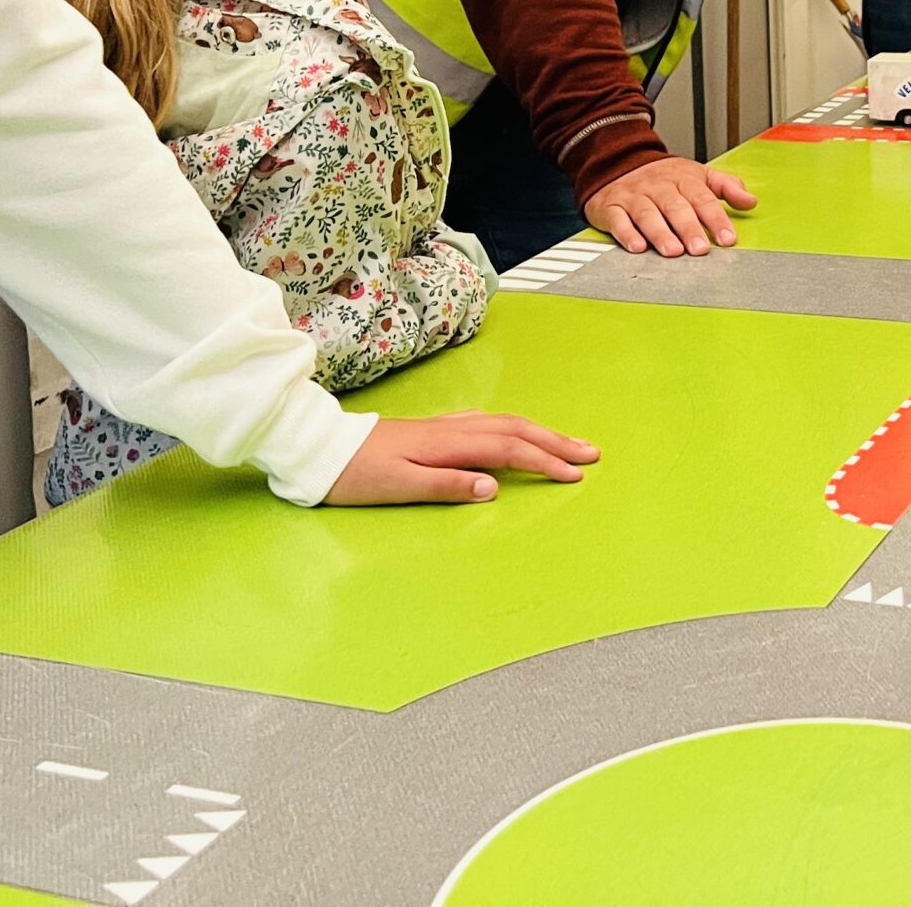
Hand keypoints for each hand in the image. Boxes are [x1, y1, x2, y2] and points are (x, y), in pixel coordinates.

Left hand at [325, 410, 600, 504]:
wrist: (317, 449)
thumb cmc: (354, 474)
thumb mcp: (397, 487)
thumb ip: (446, 486)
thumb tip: (493, 486)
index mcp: (447, 445)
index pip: (509, 450)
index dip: (545, 462)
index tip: (576, 474)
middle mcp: (451, 430)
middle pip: (515, 430)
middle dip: (556, 441)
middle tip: (592, 452)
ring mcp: (443, 427)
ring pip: (503, 423)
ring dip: (539, 432)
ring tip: (566, 443)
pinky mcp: (433, 430)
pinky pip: (486, 423)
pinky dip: (512, 427)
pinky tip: (514, 431)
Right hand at [584, 155, 757, 257]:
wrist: (617, 162)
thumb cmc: (663, 177)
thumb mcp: (698, 176)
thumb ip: (726, 188)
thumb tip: (751, 200)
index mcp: (683, 178)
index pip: (703, 199)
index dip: (716, 219)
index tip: (728, 239)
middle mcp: (659, 187)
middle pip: (676, 207)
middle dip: (690, 228)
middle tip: (701, 249)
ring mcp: (634, 196)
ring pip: (647, 214)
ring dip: (661, 233)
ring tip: (673, 251)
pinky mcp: (611, 207)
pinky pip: (618, 220)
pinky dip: (627, 234)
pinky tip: (638, 247)